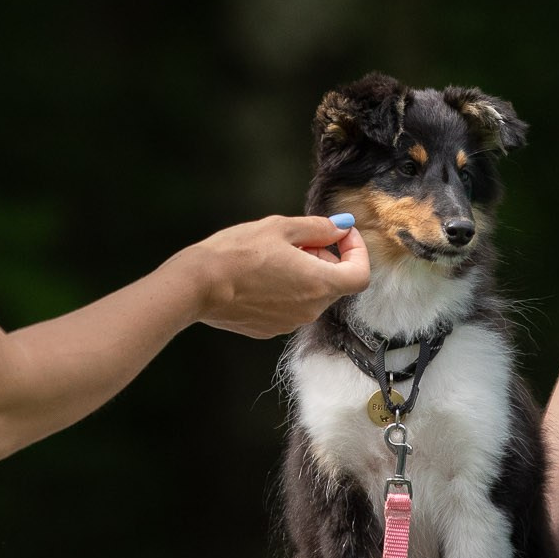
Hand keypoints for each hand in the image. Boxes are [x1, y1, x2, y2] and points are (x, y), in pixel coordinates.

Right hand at [181, 216, 369, 337]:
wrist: (198, 284)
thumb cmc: (238, 252)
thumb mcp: (281, 228)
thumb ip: (318, 228)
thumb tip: (341, 229)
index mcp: (319, 284)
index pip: (360, 275)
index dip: (357, 251)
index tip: (342, 235)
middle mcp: (309, 310)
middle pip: (335, 284)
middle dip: (327, 258)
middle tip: (301, 239)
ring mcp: (289, 323)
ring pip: (312, 296)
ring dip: (306, 273)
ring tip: (276, 254)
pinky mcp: (269, 329)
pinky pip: (290, 307)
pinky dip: (287, 289)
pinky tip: (261, 274)